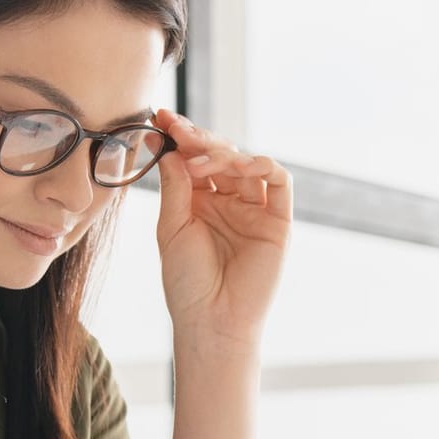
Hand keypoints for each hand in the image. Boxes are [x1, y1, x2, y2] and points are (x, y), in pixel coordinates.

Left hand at [150, 109, 292, 348]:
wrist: (212, 320)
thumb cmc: (187, 282)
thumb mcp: (172, 227)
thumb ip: (175, 186)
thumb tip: (170, 146)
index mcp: (199, 202)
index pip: (192, 159)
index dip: (179, 137)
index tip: (159, 118)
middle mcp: (228, 202)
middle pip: (220, 154)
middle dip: (198, 138)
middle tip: (178, 130)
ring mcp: (254, 209)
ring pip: (246, 162)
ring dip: (224, 153)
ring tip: (199, 163)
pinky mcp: (278, 220)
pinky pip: (279, 180)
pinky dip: (262, 164)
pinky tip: (240, 166)